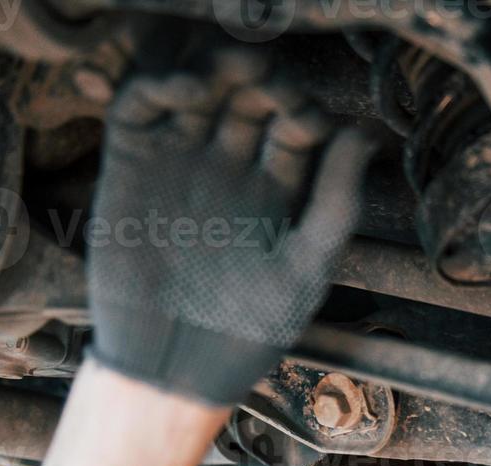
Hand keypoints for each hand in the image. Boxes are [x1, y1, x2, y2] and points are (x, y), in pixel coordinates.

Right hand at [87, 45, 373, 407]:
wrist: (175, 371)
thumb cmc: (247, 330)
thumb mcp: (306, 267)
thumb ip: (334, 203)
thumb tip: (362, 136)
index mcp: (276, 190)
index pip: (293, 125)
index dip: (302, 110)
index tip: (308, 117)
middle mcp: (227, 169)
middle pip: (245, 99)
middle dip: (260, 81)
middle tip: (269, 78)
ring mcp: (177, 165)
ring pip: (195, 94)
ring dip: (212, 71)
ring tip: (230, 69)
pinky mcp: (129, 170)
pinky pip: (137, 112)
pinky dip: (155, 87)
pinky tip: (185, 89)